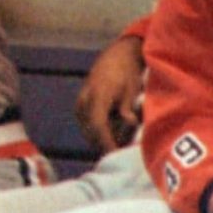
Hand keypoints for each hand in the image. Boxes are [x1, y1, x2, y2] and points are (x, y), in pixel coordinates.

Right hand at [74, 33, 145, 154]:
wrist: (118, 56)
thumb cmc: (127, 72)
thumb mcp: (132, 90)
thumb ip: (127, 108)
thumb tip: (128, 122)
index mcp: (96, 96)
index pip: (98, 126)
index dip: (107, 143)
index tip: (117, 155)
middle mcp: (83, 102)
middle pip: (92, 133)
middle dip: (109, 143)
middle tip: (127, 145)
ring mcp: (80, 106)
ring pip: (90, 132)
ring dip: (105, 137)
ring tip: (125, 131)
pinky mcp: (81, 108)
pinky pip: (90, 127)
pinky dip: (102, 131)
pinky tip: (117, 124)